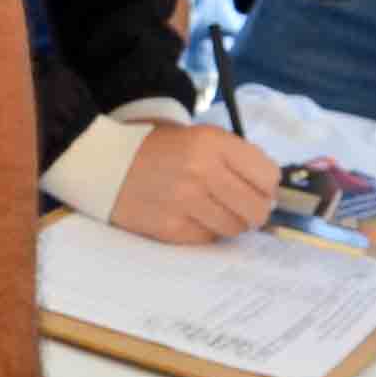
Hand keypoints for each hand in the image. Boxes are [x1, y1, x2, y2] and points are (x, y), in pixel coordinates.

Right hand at [108, 123, 278, 244]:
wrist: (104, 163)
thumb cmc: (158, 150)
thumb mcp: (200, 138)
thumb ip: (235, 159)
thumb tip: (271, 193)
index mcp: (213, 143)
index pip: (268, 176)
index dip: (268, 186)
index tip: (260, 189)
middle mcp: (202, 171)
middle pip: (257, 207)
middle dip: (255, 210)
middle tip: (244, 207)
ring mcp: (185, 201)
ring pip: (235, 227)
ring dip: (230, 222)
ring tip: (214, 210)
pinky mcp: (170, 226)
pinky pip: (208, 238)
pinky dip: (205, 230)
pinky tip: (191, 216)